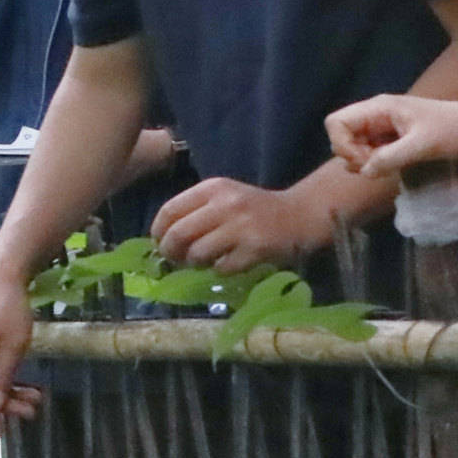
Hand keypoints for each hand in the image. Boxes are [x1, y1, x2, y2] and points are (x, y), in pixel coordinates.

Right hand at [0, 263, 39, 427]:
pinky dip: (0, 380)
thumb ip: (3, 376)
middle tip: (31, 413)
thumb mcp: (15, 345)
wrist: (0, 278)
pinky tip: (22, 386)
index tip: (0, 434)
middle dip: (3, 406)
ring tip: (34, 399)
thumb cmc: (12, 309)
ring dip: (6, 393)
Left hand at [151, 178, 335, 275]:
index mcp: (213, 188)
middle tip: (175, 259)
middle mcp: (225, 204)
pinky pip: (222, 267)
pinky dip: (219, 269)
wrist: (299, 215)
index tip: (159, 242)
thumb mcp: (224, 197)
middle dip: (170, 252)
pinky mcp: (255, 248)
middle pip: (178, 234)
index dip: (158, 230)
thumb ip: (195, 211)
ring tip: (203, 262)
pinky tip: (228, 263)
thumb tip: (162, 237)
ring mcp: (241, 227)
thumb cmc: (254, 209)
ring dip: (194, 263)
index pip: (170, 210)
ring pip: (197, 253)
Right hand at [328, 93, 457, 182]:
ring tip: (387, 166)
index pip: (336, 122)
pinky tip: (393, 165)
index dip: (343, 145)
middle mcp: (375, 114)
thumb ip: (391, 157)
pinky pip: (370, 150)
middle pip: (341, 134)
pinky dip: (375, 161)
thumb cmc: (454, 130)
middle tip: (377, 166)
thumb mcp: (424, 144)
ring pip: (353, 144)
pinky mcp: (392, 138)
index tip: (365, 161)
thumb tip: (364, 172)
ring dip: (364, 160)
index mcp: (379, 107)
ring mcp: (382, 126)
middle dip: (352, 155)